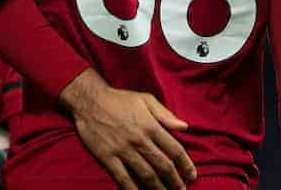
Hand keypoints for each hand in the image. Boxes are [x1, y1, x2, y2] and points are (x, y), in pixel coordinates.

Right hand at [59, 70, 195, 189]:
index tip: (192, 176)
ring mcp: (122, 150)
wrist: (88, 100)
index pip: (175, 150)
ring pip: (147, 175)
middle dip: (175, 182)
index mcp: (150, 125)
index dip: (186, 165)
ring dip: (159, 188)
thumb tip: (184, 127)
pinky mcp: (107, 157)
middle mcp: (139, 140)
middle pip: (163, 166)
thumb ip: (166, 114)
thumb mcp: (145, 99)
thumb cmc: (118, 99)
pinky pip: (123, 178)